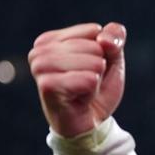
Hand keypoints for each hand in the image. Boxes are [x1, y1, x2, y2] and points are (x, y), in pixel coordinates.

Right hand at [29, 22, 126, 137]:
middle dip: (99, 68)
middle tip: (86, 83)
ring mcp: (40, 67)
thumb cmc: (96, 89)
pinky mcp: (47, 86)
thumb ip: (114, 39)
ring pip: (93, 62)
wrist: (89, 123)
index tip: (90, 69)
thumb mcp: (111, 59)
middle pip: (95, 47)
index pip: (94, 31)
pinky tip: (81, 98)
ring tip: (83, 90)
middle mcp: (40, 50)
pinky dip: (93, 90)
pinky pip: (89, 80)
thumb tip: (104, 39)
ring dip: (96, 80)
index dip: (103, 53)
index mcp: (51, 39)